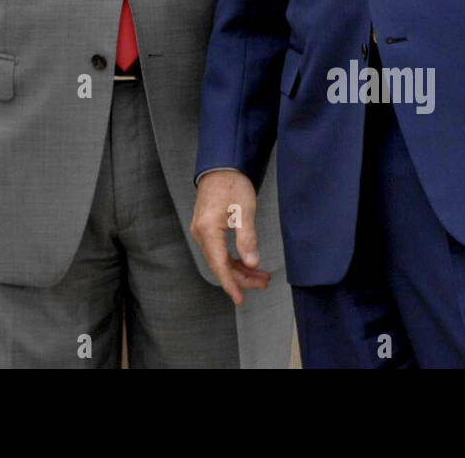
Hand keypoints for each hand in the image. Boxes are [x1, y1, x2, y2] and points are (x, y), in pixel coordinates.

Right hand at [190, 170, 271, 305]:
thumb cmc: (233, 184)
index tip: (240, 300)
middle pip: (220, 265)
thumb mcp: (245, 210)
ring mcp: (202, 230)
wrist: (222, 165)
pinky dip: (233, 259)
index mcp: (208, 230)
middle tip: (263, 283)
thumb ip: (247, 238)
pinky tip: (248, 262)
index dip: (231, 284)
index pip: (219, 265)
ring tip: (261, 275)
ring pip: (220, 259)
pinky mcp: (206, 227)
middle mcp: (201, 233)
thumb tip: (251, 264)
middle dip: (241, 278)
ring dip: (239, 269)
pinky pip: (218, 250)